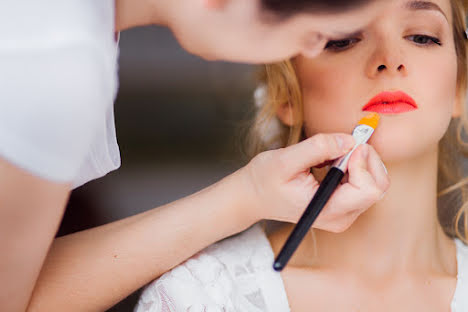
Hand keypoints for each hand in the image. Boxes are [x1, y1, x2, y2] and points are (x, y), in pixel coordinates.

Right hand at [242, 133, 389, 232]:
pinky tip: (333, 161)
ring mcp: (344, 213)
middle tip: (345, 142)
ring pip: (375, 183)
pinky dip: (356, 165)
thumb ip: (318, 148)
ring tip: (331, 154)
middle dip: (366, 158)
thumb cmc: (264, 180)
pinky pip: (365, 182)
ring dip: (360, 160)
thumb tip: (349, 140)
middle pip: (377, 186)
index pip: (368, 189)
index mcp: (328, 211)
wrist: (252, 196)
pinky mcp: (344, 206)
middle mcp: (341, 217)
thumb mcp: (284, 160)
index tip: (345, 144)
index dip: (362, 161)